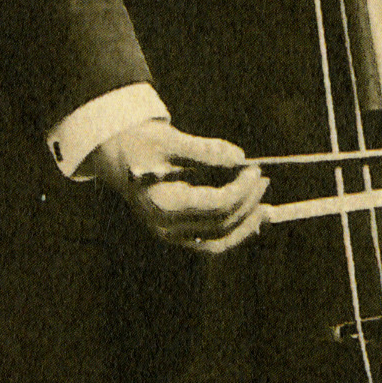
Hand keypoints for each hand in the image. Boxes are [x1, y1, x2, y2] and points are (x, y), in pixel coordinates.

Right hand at [89, 117, 266, 253]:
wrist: (115, 155)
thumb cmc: (141, 143)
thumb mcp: (169, 139)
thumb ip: (205, 150)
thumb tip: (238, 157)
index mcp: (161, 203)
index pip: (215, 204)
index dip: (241, 189)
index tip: (255, 170)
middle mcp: (164, 226)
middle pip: (220, 223)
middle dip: (247, 203)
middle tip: (262, 179)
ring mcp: (169, 234)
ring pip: (217, 241)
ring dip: (245, 226)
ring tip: (266, 208)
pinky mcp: (175, 235)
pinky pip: (209, 244)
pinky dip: (232, 234)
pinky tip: (251, 222)